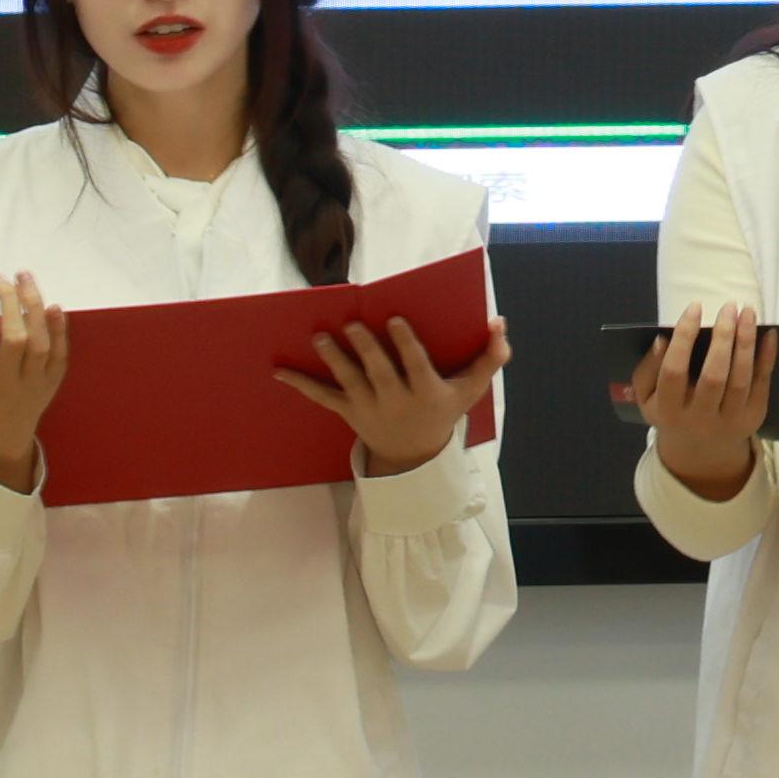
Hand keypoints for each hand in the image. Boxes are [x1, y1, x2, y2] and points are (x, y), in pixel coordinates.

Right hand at [0, 275, 69, 493]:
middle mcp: (5, 380)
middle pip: (14, 337)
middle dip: (8, 302)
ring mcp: (31, 381)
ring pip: (39, 341)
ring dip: (34, 305)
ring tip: (24, 277)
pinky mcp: (51, 381)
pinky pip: (59, 353)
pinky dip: (59, 329)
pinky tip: (52, 304)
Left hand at [286, 312, 508, 479]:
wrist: (414, 457)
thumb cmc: (443, 411)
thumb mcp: (471, 390)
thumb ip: (490, 358)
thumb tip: (500, 323)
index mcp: (426, 393)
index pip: (415, 366)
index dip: (405, 344)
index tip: (396, 320)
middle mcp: (396, 401)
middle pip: (379, 372)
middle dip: (366, 348)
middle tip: (353, 324)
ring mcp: (370, 408)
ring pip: (349, 381)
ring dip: (334, 359)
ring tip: (320, 337)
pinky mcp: (349, 412)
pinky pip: (322, 397)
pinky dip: (300, 384)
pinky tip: (278, 370)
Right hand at [633, 303, 777, 501]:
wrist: (700, 450)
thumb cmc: (672, 410)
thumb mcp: (647, 397)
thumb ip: (648, 369)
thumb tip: (662, 340)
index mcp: (668, 411)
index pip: (674, 371)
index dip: (684, 338)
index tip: (695, 308)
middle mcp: (699, 419)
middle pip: (714, 376)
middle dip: (723, 338)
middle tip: (729, 307)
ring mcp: (729, 420)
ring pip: (741, 379)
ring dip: (746, 342)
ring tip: (748, 313)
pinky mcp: (753, 417)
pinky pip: (762, 383)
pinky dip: (767, 358)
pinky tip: (768, 334)